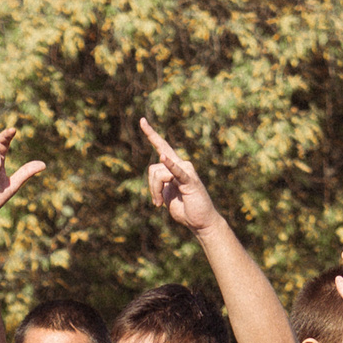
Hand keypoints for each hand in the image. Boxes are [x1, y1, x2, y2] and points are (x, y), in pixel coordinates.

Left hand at [139, 117, 219, 233]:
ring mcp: (186, 171)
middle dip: (151, 186)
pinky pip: (176, 172)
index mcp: (174, 167)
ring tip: (161, 205)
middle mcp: (181, 165)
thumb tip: (154, 179)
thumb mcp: (166, 196)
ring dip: (156, 191)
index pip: (162, 147)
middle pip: (154, 167)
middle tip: (156, 203)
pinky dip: (170, 166)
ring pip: (159, 173)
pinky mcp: (190, 181)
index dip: (152, 134)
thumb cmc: (184, 209)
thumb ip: (159, 185)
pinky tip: (164, 158)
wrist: (199, 222)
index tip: (142, 120)